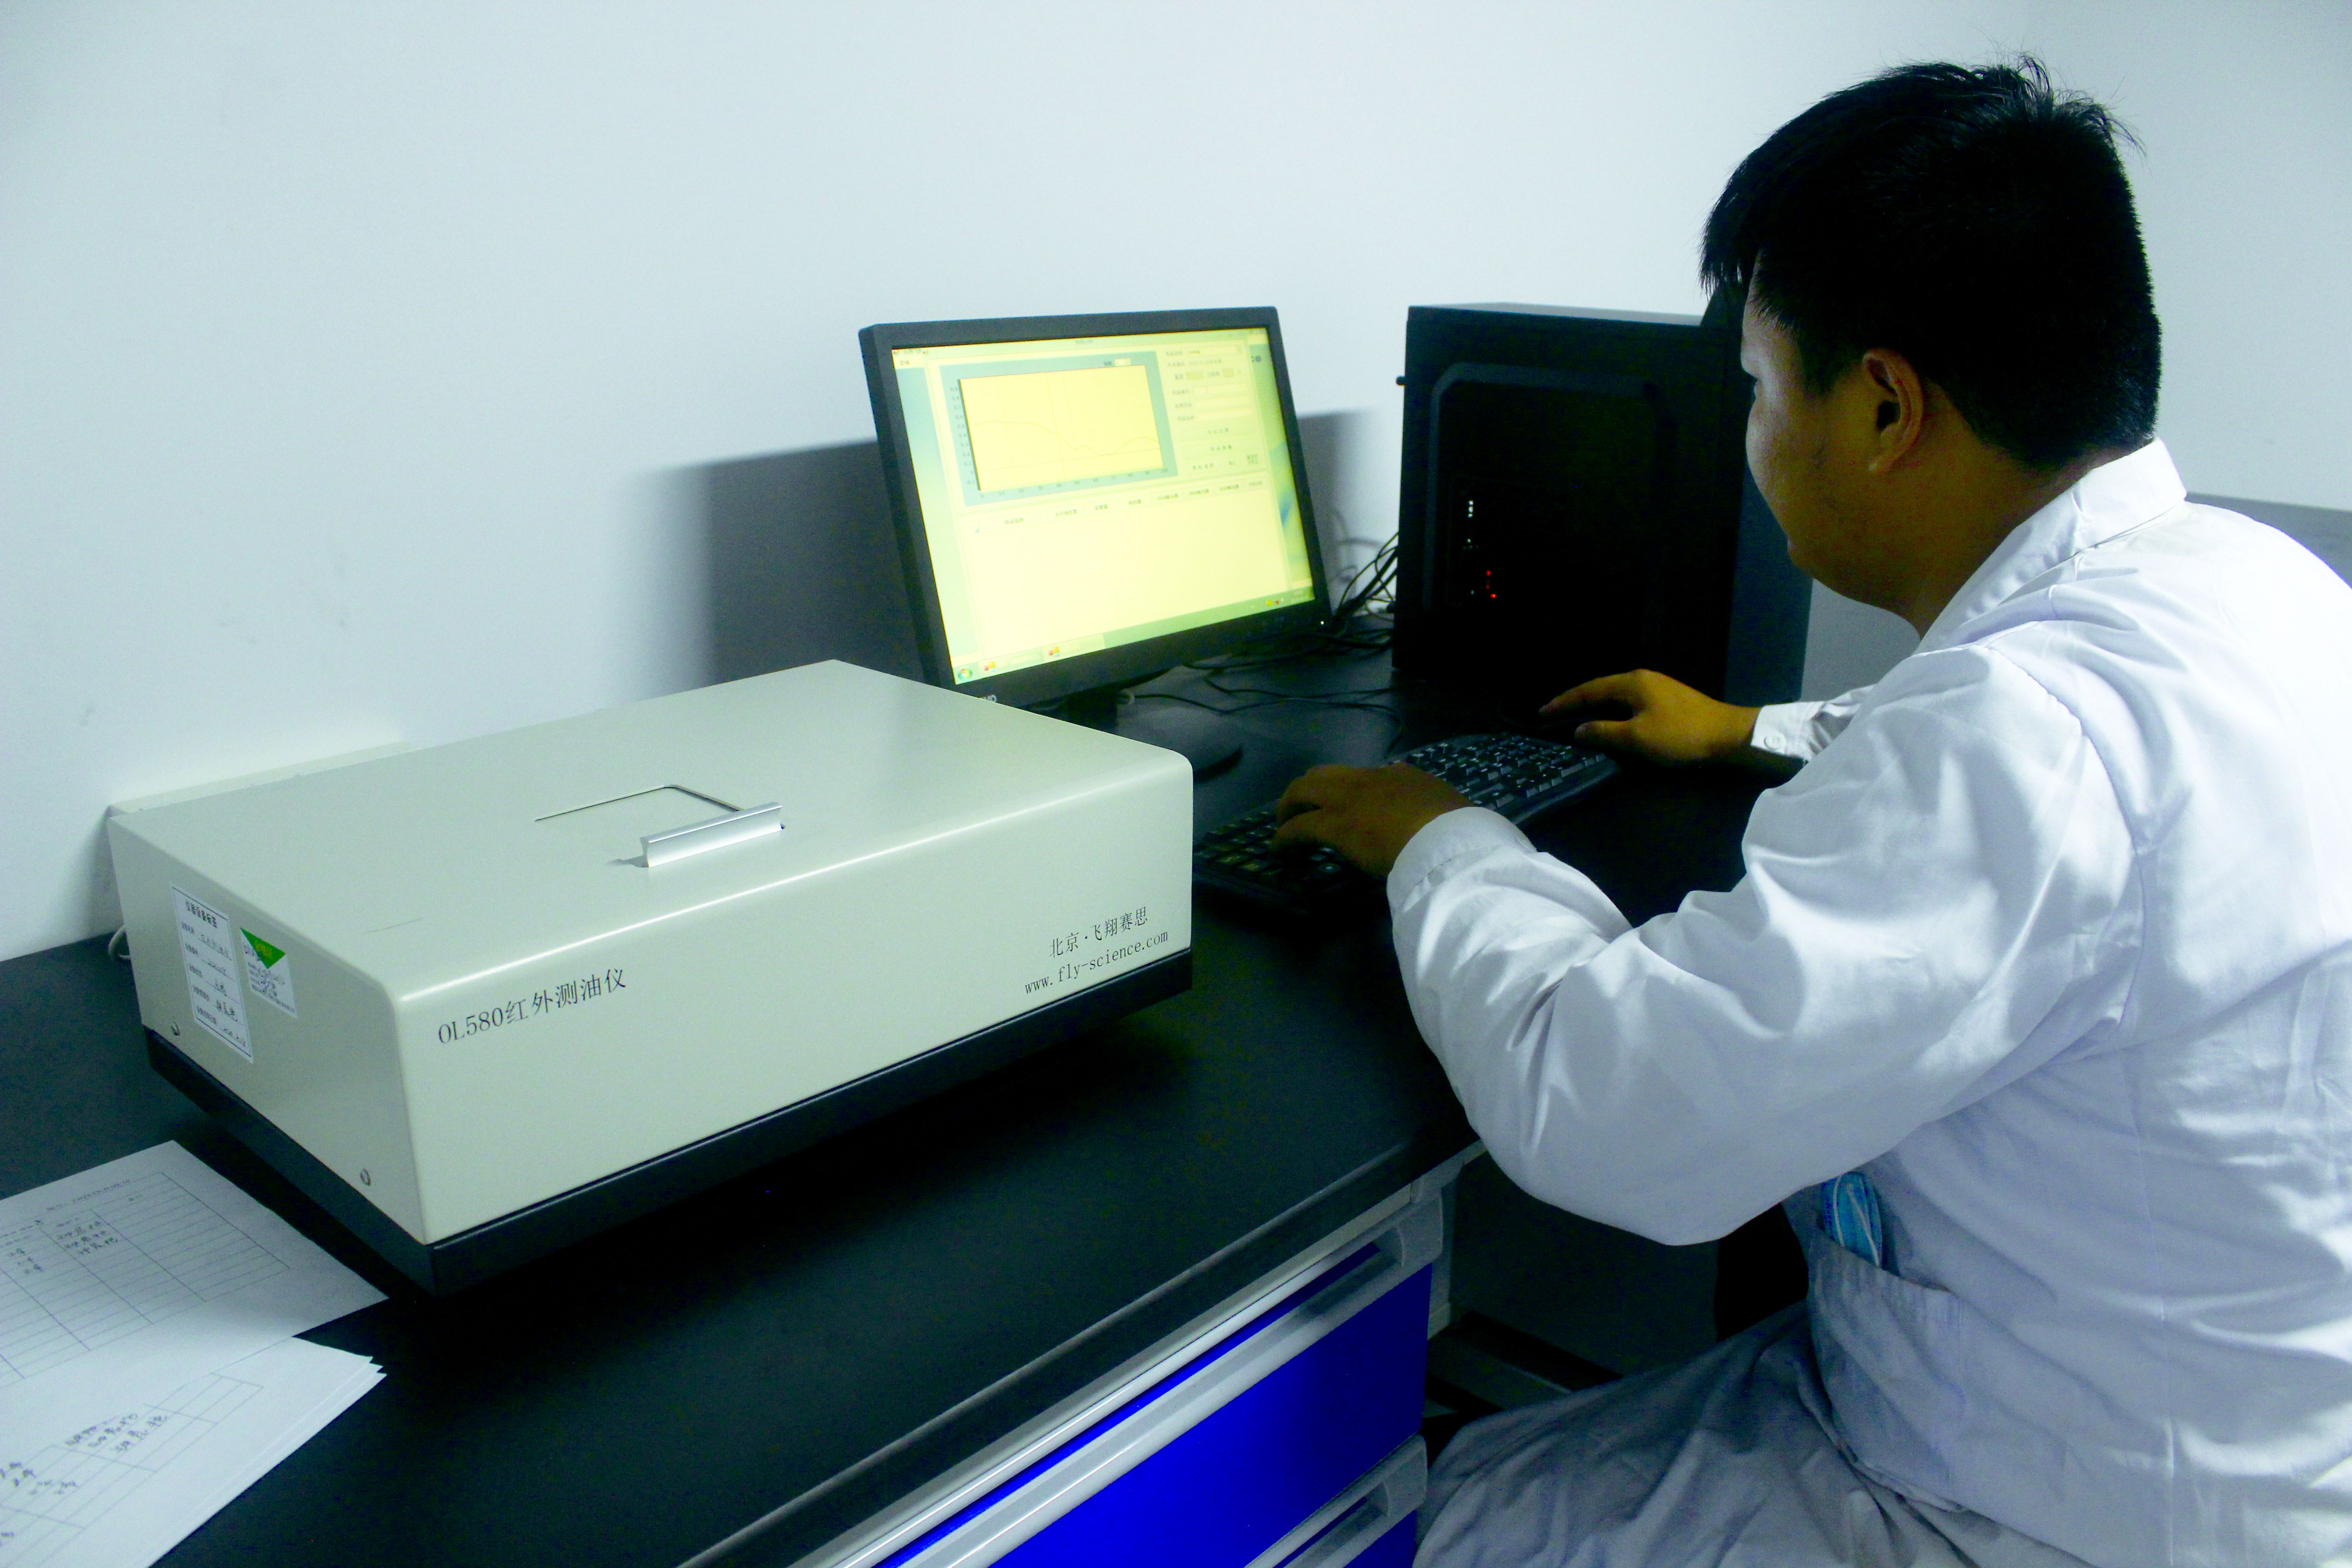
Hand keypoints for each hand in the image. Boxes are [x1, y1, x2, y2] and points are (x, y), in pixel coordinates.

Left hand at [1273, 764, 1472, 877]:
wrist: (1447, 840)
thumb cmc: (1455, 830)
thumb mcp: (1446, 803)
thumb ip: (1429, 795)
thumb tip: (1415, 784)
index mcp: (1398, 777)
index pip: (1363, 776)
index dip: (1348, 789)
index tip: (1343, 803)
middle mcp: (1368, 780)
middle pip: (1323, 775)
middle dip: (1306, 789)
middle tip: (1298, 809)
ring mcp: (1348, 800)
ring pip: (1303, 790)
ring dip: (1289, 806)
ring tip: (1282, 825)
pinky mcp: (1334, 825)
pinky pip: (1298, 827)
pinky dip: (1284, 836)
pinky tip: (1278, 848)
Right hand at [1541, 669, 1760, 764]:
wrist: (1729, 736)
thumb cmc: (1680, 735)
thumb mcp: (1637, 738)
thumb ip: (1604, 732)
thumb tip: (1579, 730)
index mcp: (1632, 682)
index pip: (1588, 690)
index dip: (1563, 702)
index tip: (1542, 713)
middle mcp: (1642, 679)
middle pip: (1601, 689)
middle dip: (1576, 703)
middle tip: (1553, 716)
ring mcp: (1657, 688)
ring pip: (1616, 697)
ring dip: (1595, 708)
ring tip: (1576, 720)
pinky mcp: (1668, 701)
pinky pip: (1630, 703)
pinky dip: (1613, 713)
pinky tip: (1610, 724)